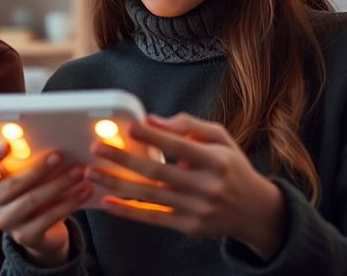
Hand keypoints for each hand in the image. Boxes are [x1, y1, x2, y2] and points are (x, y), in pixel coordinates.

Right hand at [0, 142, 91, 267]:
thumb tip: (50, 143)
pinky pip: (49, 218)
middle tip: (60, 156)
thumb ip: (27, 162)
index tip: (7, 144)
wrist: (40, 231)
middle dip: (39, 169)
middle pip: (13, 184)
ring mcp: (5, 222)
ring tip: (79, 172)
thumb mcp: (24, 177)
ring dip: (59, 184)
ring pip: (33, 201)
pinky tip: (84, 192)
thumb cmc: (31, 192)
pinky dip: (69, 203)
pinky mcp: (25, 237)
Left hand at [88, 113, 286, 258]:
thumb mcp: (220, 139)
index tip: (130, 126)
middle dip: (123, 159)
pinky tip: (107, 203)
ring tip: (92, 172)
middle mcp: (208, 186)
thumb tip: (152, 119)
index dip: (154, 136)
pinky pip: (153, 217)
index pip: (180, 146)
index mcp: (217, 160)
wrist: (255, 210)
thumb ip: (188, 125)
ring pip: (150, 195)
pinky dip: (128, 211)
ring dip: (117, 184)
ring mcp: (198, 209)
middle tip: (97, 148)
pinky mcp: (189, 227)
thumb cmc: (232, 167)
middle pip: (158, 171)